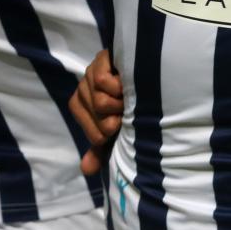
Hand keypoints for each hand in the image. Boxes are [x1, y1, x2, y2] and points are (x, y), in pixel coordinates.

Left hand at [68, 48, 124, 174]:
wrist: (149, 75)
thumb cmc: (131, 104)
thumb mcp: (117, 129)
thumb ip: (101, 149)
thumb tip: (86, 170)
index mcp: (81, 108)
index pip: (96, 136)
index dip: (114, 132)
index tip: (124, 122)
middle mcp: (82, 90)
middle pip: (98, 119)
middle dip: (119, 117)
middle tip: (128, 107)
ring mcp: (90, 73)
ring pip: (98, 101)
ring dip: (120, 102)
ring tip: (129, 95)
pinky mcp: (100, 59)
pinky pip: (100, 80)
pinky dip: (116, 86)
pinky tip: (126, 82)